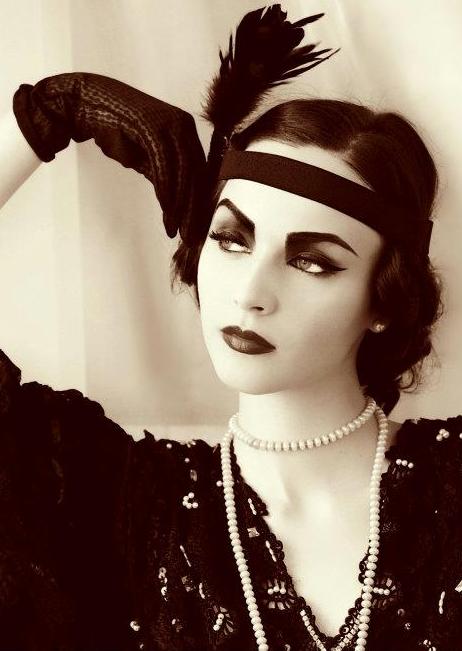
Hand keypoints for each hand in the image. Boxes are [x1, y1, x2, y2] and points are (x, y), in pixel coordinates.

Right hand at [12, 72, 206, 240]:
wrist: (88, 103)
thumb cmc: (116, 129)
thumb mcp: (145, 157)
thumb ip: (163, 175)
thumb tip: (176, 203)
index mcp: (186, 132)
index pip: (200, 172)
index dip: (199, 202)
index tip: (195, 227)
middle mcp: (184, 126)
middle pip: (197, 175)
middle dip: (193, 209)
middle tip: (190, 236)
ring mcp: (171, 124)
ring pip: (184, 172)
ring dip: (180, 205)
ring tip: (175, 228)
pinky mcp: (154, 126)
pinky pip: (165, 166)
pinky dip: (166, 191)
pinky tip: (166, 211)